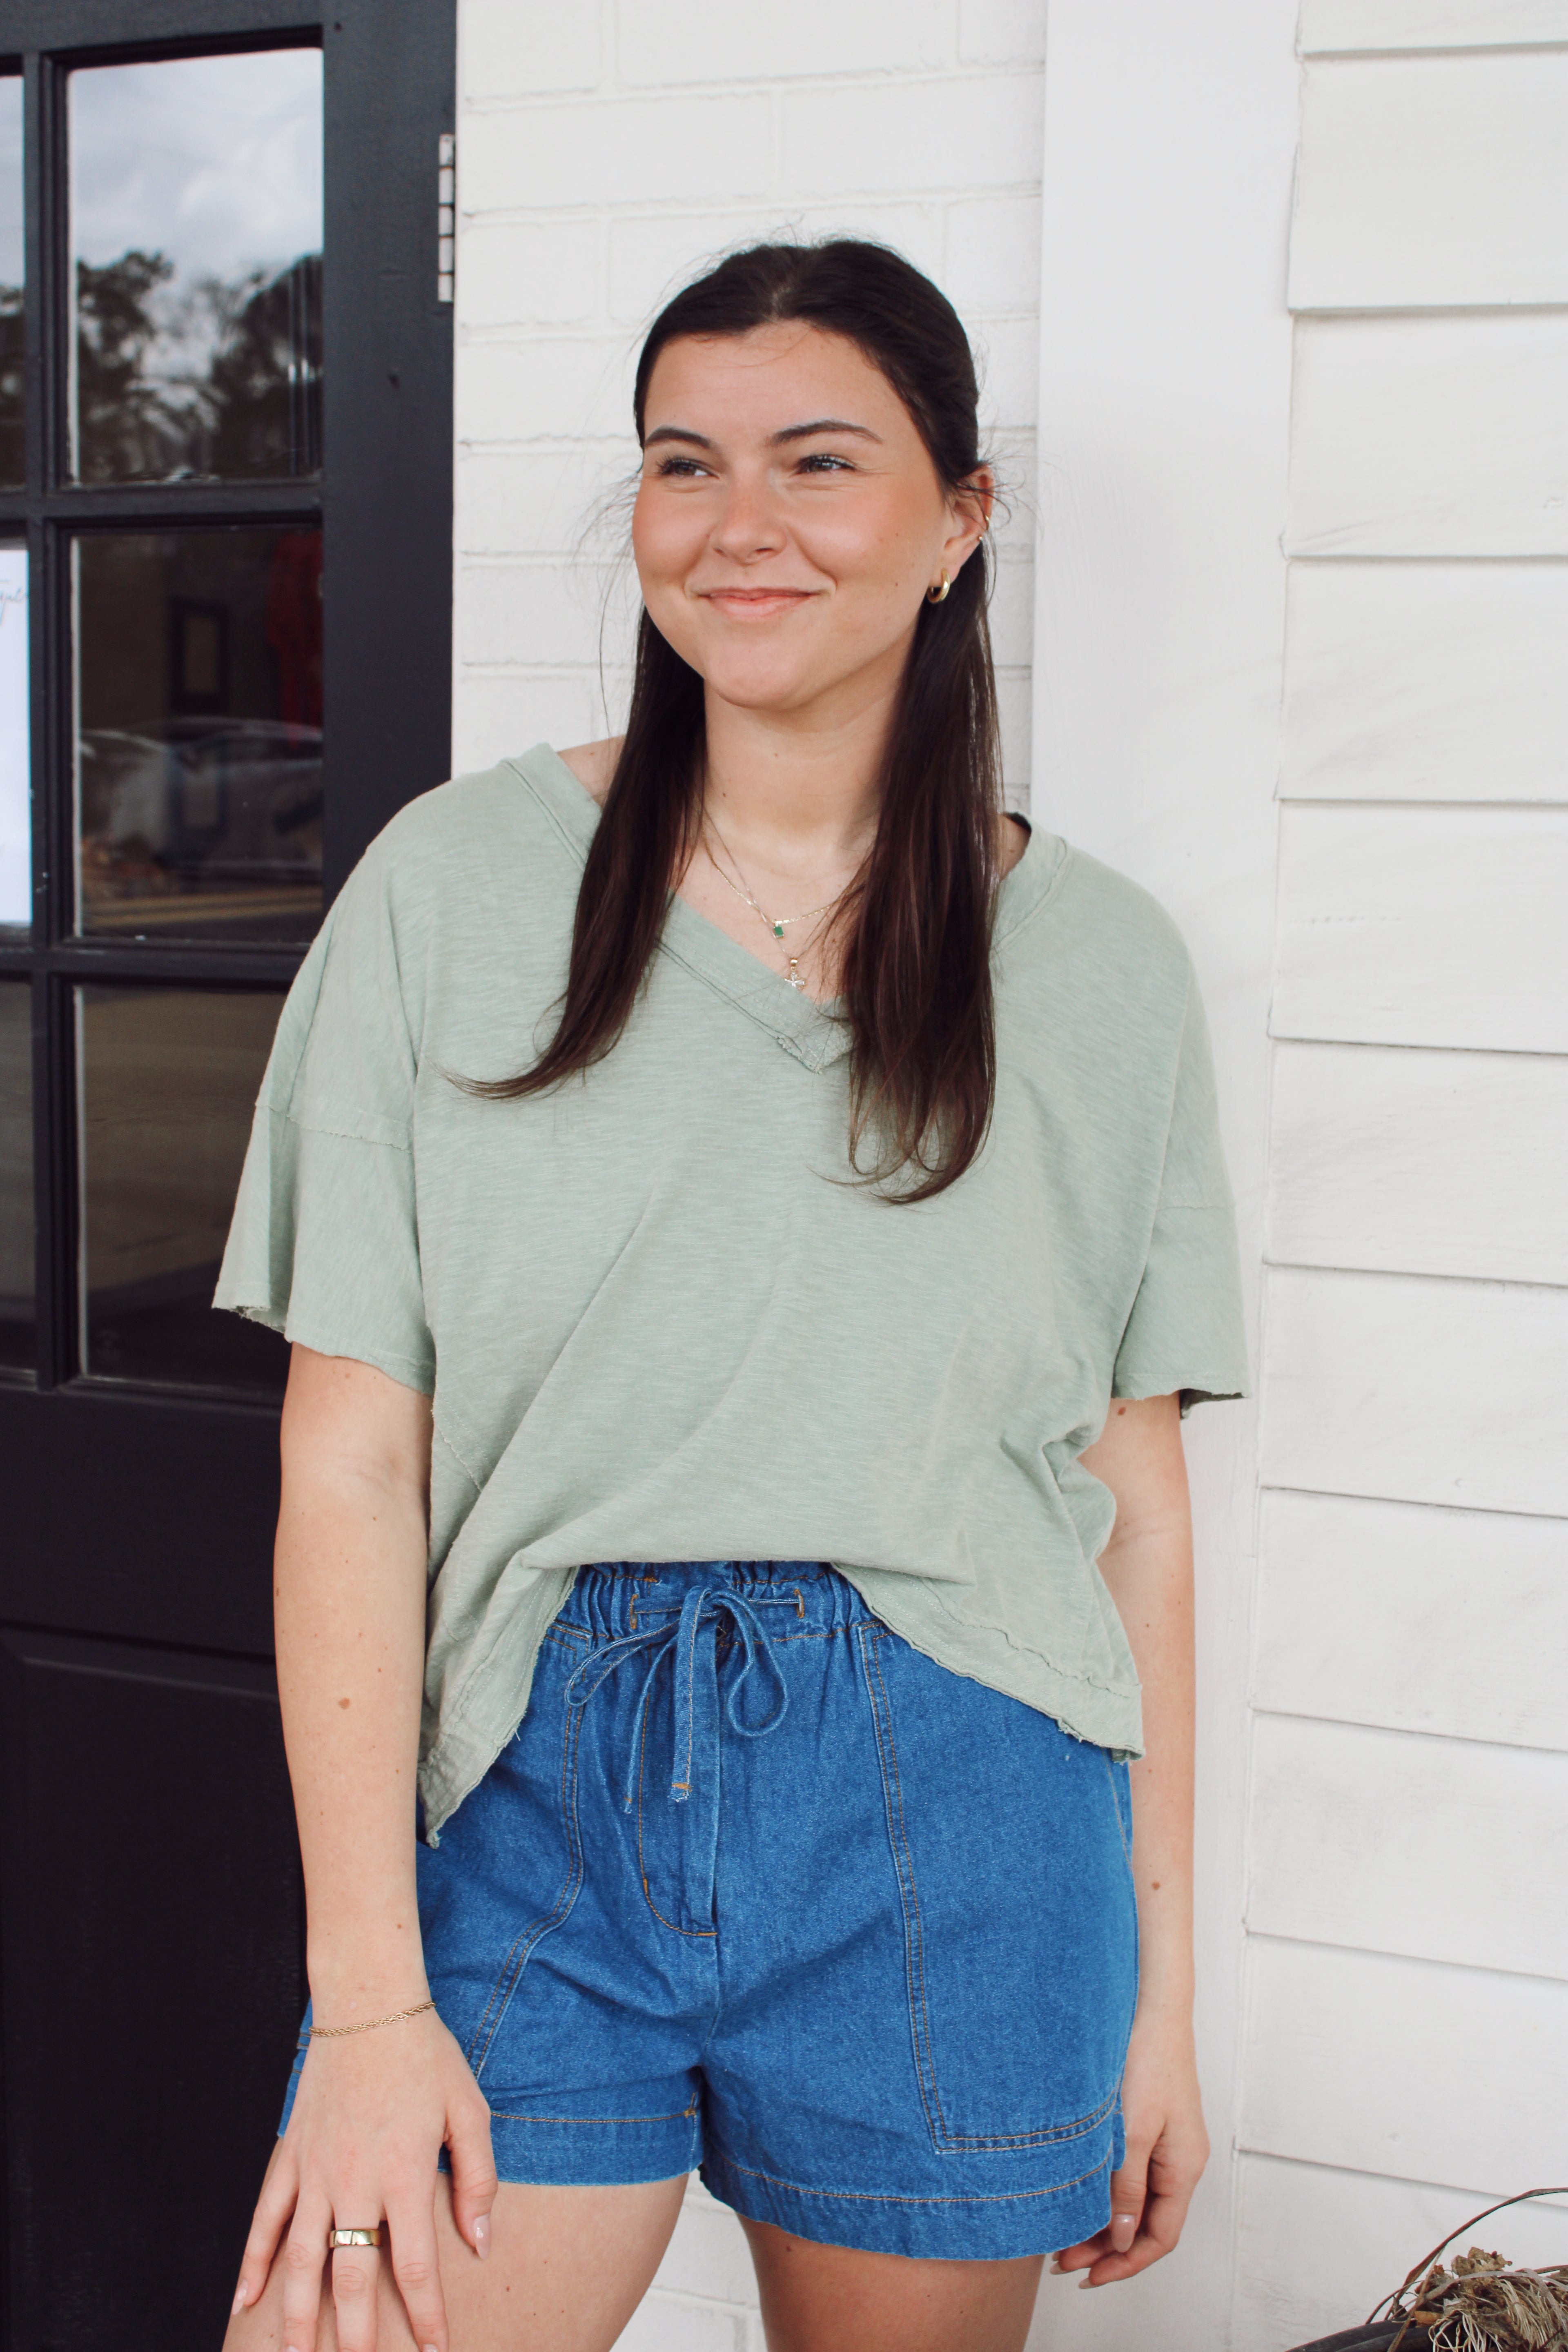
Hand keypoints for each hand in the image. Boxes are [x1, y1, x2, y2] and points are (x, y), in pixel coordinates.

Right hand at [229, 2007, 496, 2351]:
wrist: (369, 2006)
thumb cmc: (426, 2057)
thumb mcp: (470, 2112)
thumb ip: (477, 2180)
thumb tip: (479, 2242)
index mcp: (406, 2175)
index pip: (415, 2266)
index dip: (424, 2316)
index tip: (433, 2350)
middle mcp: (357, 2183)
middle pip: (353, 2278)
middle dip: (357, 2336)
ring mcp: (316, 2173)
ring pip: (303, 2261)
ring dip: (300, 2317)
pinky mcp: (290, 2157)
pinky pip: (266, 2219)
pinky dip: (252, 2263)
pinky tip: (244, 2302)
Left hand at [1050, 2004, 1208, 2287]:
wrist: (1150, 2006)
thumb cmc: (1147, 2059)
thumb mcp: (1132, 2130)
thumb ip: (1126, 2186)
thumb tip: (1120, 2238)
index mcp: (1184, 2167)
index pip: (1160, 2237)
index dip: (1125, 2263)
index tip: (1089, 2276)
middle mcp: (1179, 2161)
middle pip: (1147, 2224)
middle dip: (1107, 2248)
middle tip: (1063, 2260)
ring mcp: (1166, 2144)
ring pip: (1136, 2202)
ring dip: (1103, 2222)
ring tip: (1063, 2236)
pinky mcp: (1149, 2127)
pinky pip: (1131, 2176)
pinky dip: (1106, 2193)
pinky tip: (1079, 2195)